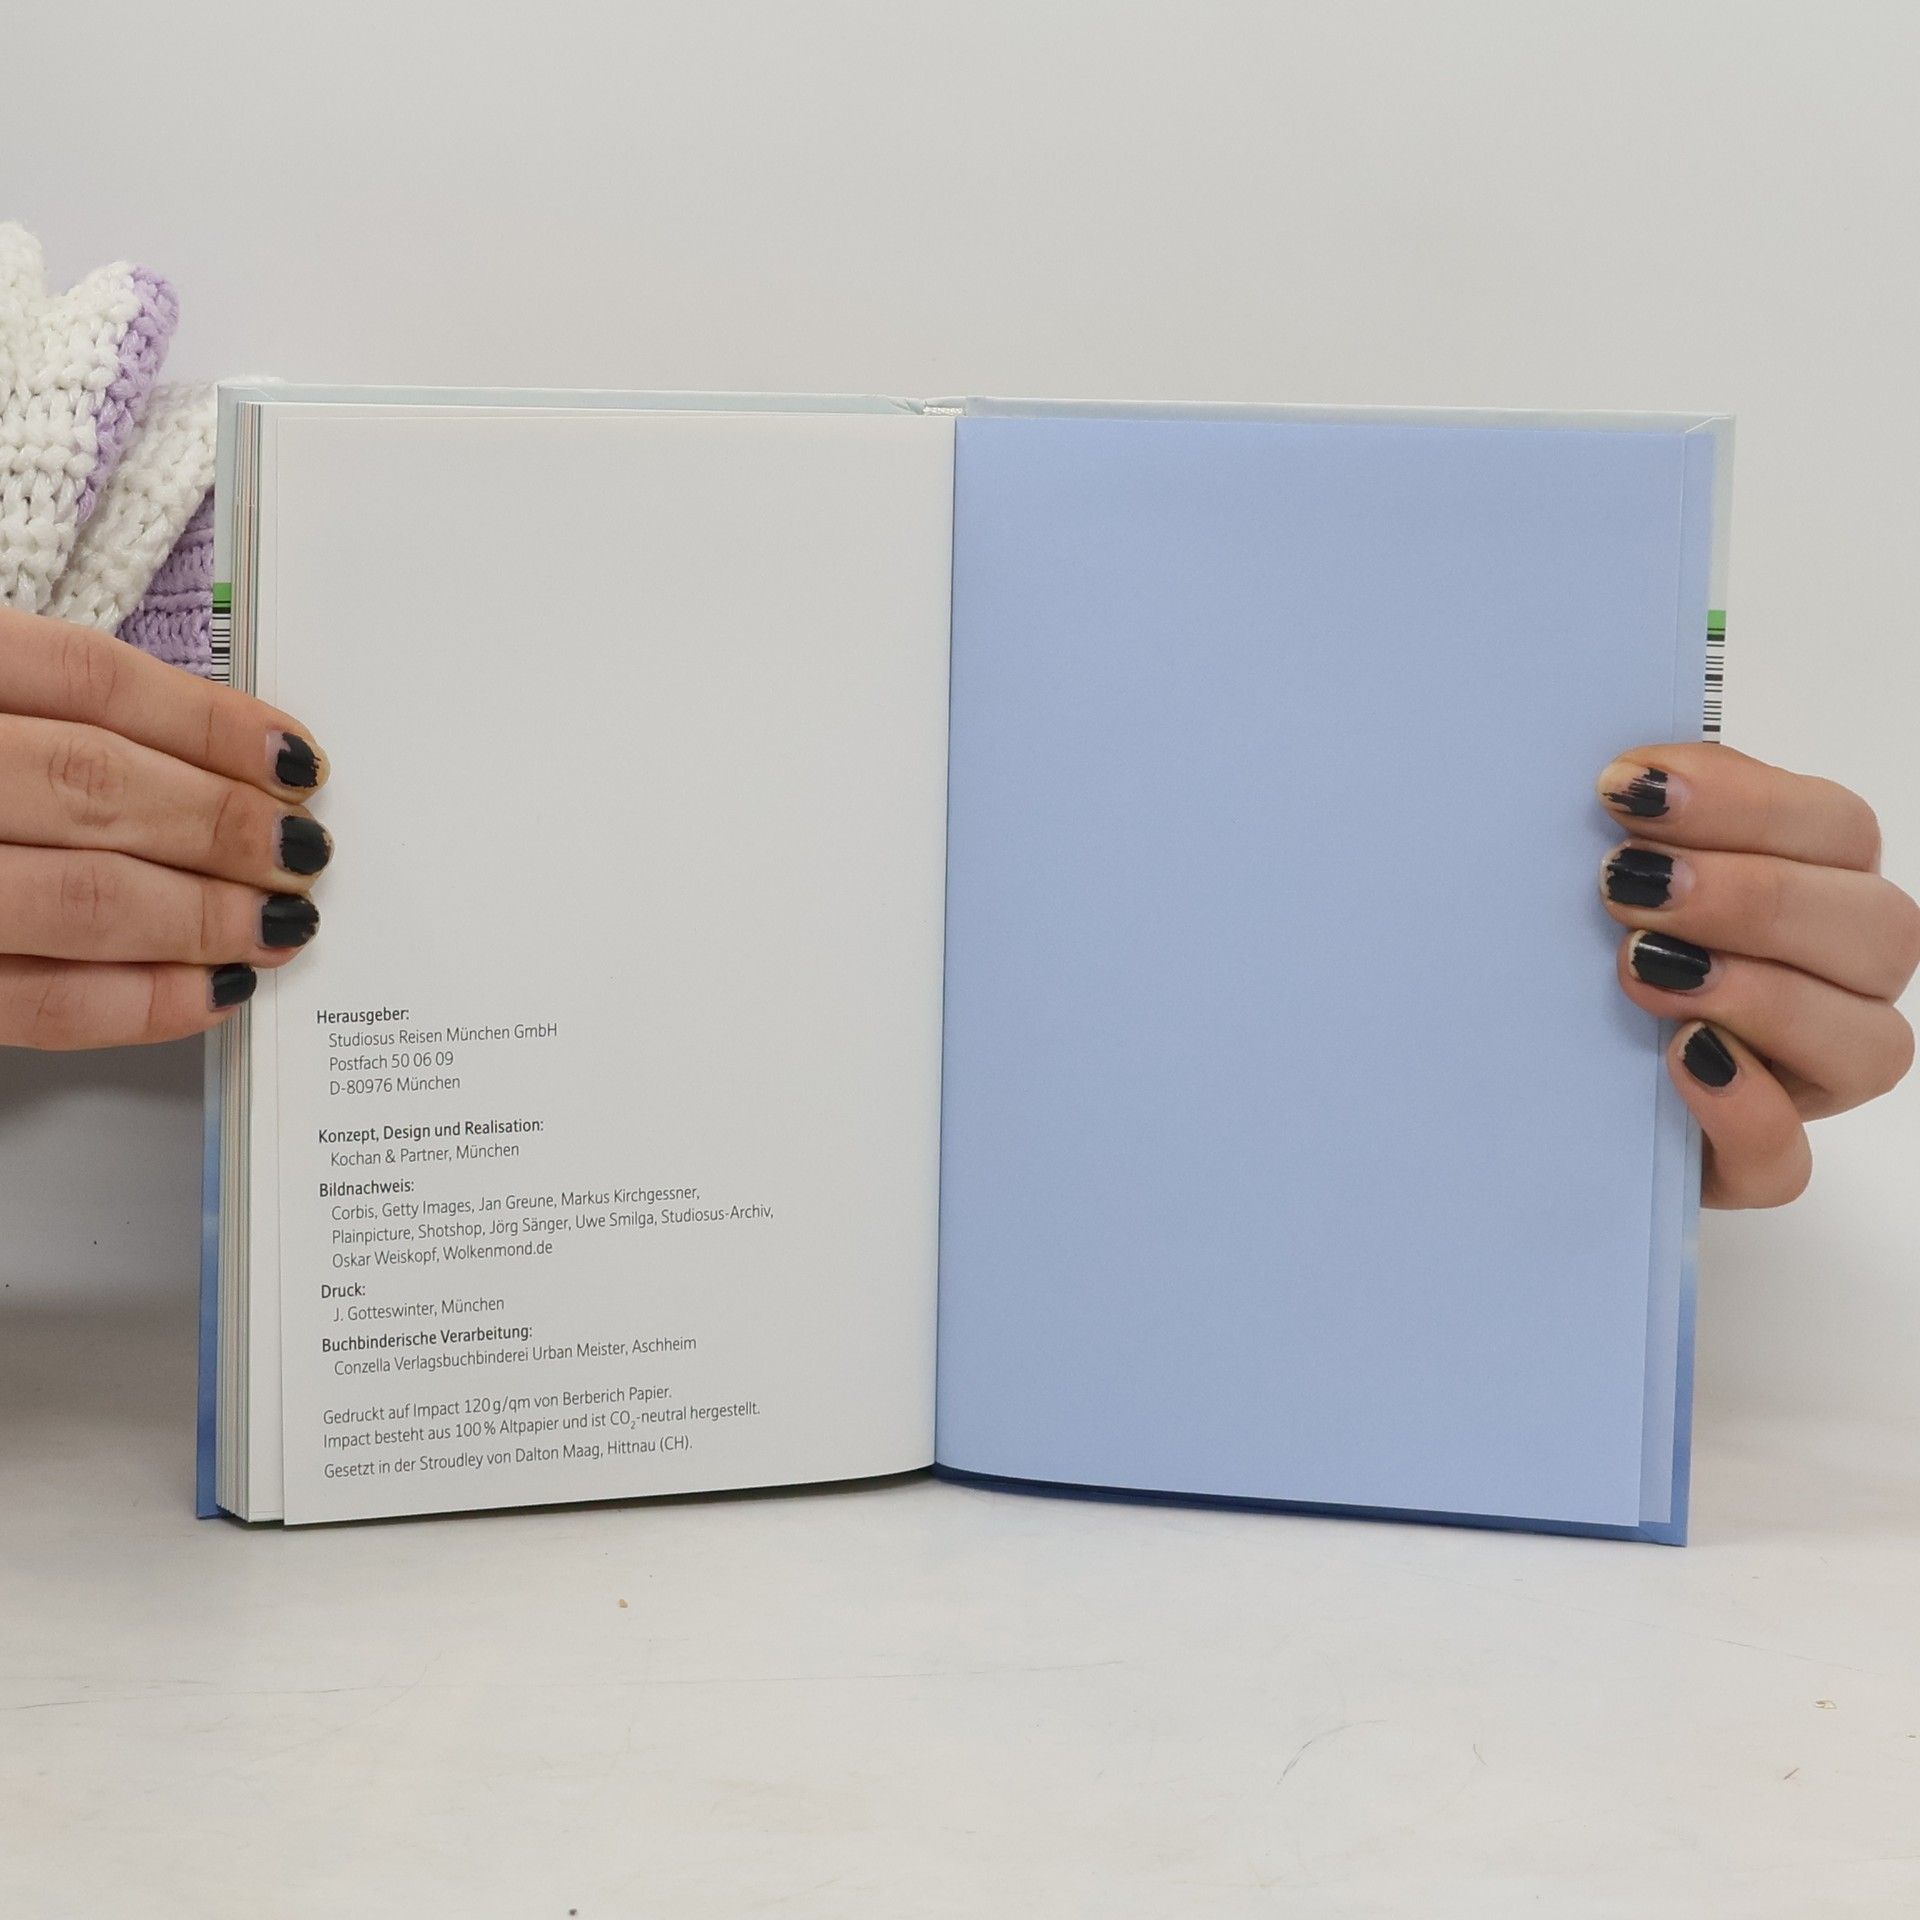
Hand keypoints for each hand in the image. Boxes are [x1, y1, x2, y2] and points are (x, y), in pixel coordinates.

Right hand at [0, 606, 330, 1048]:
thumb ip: (44, 712)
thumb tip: (214, 757)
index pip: (88, 681)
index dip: (210, 724)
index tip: (296, 760)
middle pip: (97, 786)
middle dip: (224, 826)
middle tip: (304, 850)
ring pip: (84, 896)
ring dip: (205, 916)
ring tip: (280, 921)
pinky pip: (40, 1003)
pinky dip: (143, 1003)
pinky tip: (212, 991)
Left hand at [1599, 743, 1919, 1206]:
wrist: (1518, 1077)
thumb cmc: (1573, 951)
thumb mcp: (1600, 874)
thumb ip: (1643, 825)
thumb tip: (1628, 778)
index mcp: (1814, 889)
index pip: (1838, 829)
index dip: (1746, 801)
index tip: (1625, 788)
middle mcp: (1837, 985)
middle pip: (1880, 931)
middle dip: (1752, 897)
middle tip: (1623, 884)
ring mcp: (1807, 1083)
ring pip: (1871, 1045)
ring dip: (1762, 995)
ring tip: (1642, 966)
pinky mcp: (1753, 1167)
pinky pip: (1786, 1160)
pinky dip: (1742, 1108)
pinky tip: (1676, 1059)